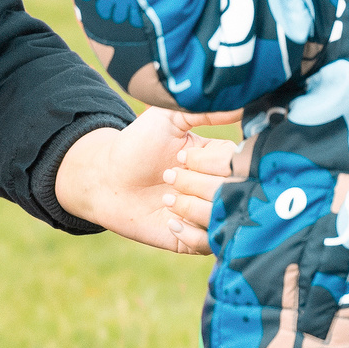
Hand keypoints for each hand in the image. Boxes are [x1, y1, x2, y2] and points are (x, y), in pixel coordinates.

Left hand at [55, 108, 233, 252]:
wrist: (105, 179)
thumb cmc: (137, 144)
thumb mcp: (168, 117)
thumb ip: (204, 110)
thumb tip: (243, 104)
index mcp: (220, 159)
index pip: (237, 164)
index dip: (209, 164)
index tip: (180, 157)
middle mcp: (220, 188)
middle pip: (232, 192)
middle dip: (195, 185)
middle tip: (168, 177)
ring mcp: (209, 215)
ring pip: (222, 218)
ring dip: (190, 208)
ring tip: (166, 199)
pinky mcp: (195, 240)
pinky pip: (209, 243)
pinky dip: (190, 233)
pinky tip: (170, 222)